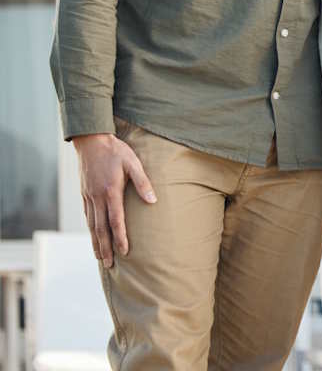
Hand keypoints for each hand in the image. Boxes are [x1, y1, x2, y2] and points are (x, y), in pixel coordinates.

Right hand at [72, 133, 155, 267]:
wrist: (91, 141)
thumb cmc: (116, 151)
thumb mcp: (133, 163)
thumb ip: (143, 182)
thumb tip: (153, 201)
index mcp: (111, 191)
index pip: (116, 221)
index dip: (120, 238)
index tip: (125, 252)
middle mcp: (97, 198)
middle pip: (101, 229)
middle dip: (105, 248)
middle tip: (109, 264)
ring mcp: (88, 197)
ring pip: (92, 225)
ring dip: (96, 242)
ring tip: (100, 257)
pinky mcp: (84, 194)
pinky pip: (87, 216)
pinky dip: (90, 230)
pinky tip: (93, 236)